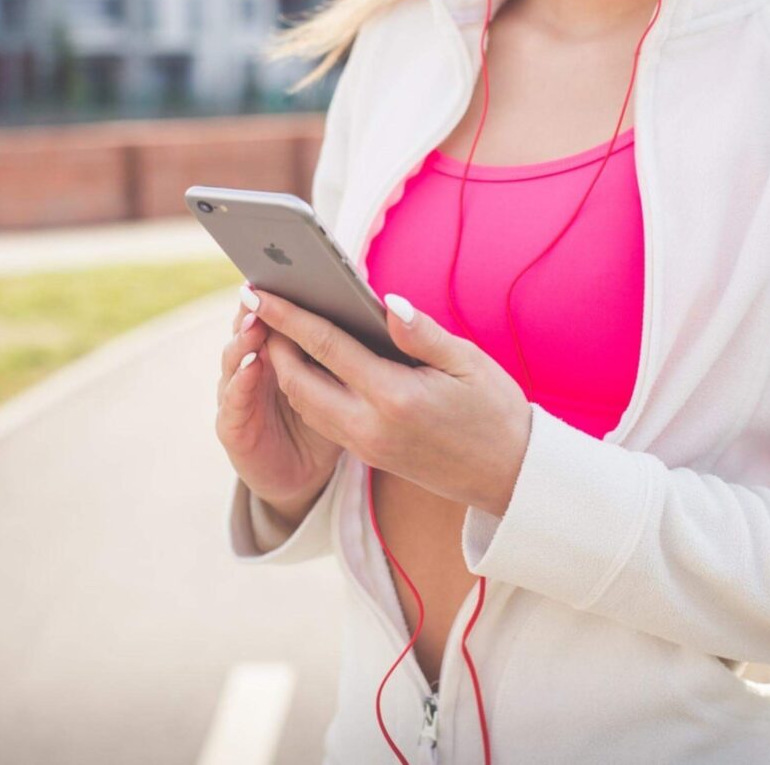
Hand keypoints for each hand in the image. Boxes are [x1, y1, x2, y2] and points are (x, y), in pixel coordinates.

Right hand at [216, 285, 343, 525]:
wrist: (306, 475)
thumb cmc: (336, 420)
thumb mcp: (352, 381)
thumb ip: (356, 345)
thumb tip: (374, 306)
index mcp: (287, 351)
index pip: (281, 317)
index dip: (284, 295)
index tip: (294, 267)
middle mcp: (256, 367)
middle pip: (250, 329)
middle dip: (256, 308)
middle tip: (267, 284)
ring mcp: (240, 396)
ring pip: (235, 359)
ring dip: (243, 337)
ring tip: (257, 318)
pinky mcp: (233, 429)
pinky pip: (232, 403)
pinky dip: (238, 382)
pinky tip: (251, 365)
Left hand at [243, 285, 531, 516]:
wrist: (509, 476)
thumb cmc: (495, 412)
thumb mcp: (468, 363)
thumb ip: (422, 333)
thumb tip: (386, 302)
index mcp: (395, 397)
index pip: (327, 348)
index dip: (290, 316)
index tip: (260, 292)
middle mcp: (371, 426)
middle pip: (298, 381)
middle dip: (273, 343)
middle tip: (261, 307)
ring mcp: (366, 446)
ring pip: (305, 405)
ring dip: (285, 369)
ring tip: (279, 332)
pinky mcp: (369, 456)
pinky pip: (322, 420)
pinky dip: (305, 391)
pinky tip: (309, 367)